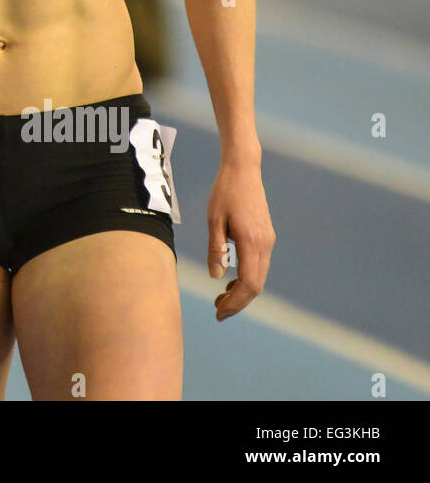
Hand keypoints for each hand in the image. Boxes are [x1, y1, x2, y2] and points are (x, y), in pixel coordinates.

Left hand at [207, 158, 274, 320]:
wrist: (243, 170)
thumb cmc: (224, 192)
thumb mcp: (213, 219)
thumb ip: (215, 248)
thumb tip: (216, 276)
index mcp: (251, 241)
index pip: (248, 284)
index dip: (235, 302)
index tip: (219, 312)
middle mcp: (265, 244)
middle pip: (256, 285)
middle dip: (238, 302)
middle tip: (217, 310)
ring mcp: (268, 240)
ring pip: (259, 276)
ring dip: (242, 291)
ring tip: (221, 298)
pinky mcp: (266, 236)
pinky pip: (259, 265)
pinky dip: (246, 278)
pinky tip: (230, 280)